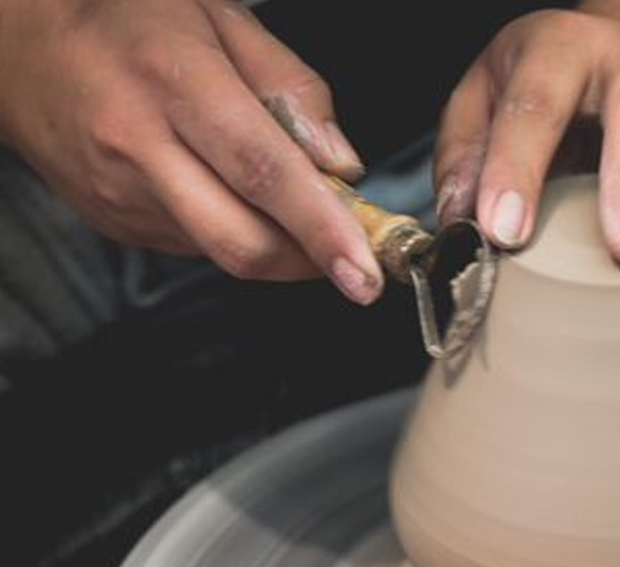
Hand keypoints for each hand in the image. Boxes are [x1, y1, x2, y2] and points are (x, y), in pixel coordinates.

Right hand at [0, 0, 382, 303]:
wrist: (21, 44)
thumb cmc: (128, 18)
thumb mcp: (223, 18)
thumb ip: (293, 87)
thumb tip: (340, 162)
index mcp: (176, 83)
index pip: (263, 172)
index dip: (322, 228)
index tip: (365, 268)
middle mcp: (141, 147)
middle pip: (242, 241)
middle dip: (312, 264)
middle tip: (355, 258)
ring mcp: (121, 194)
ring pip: (223, 252)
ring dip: (278, 246)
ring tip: (294, 206)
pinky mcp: (113, 222)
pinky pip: (194, 247)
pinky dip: (235, 233)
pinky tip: (234, 195)